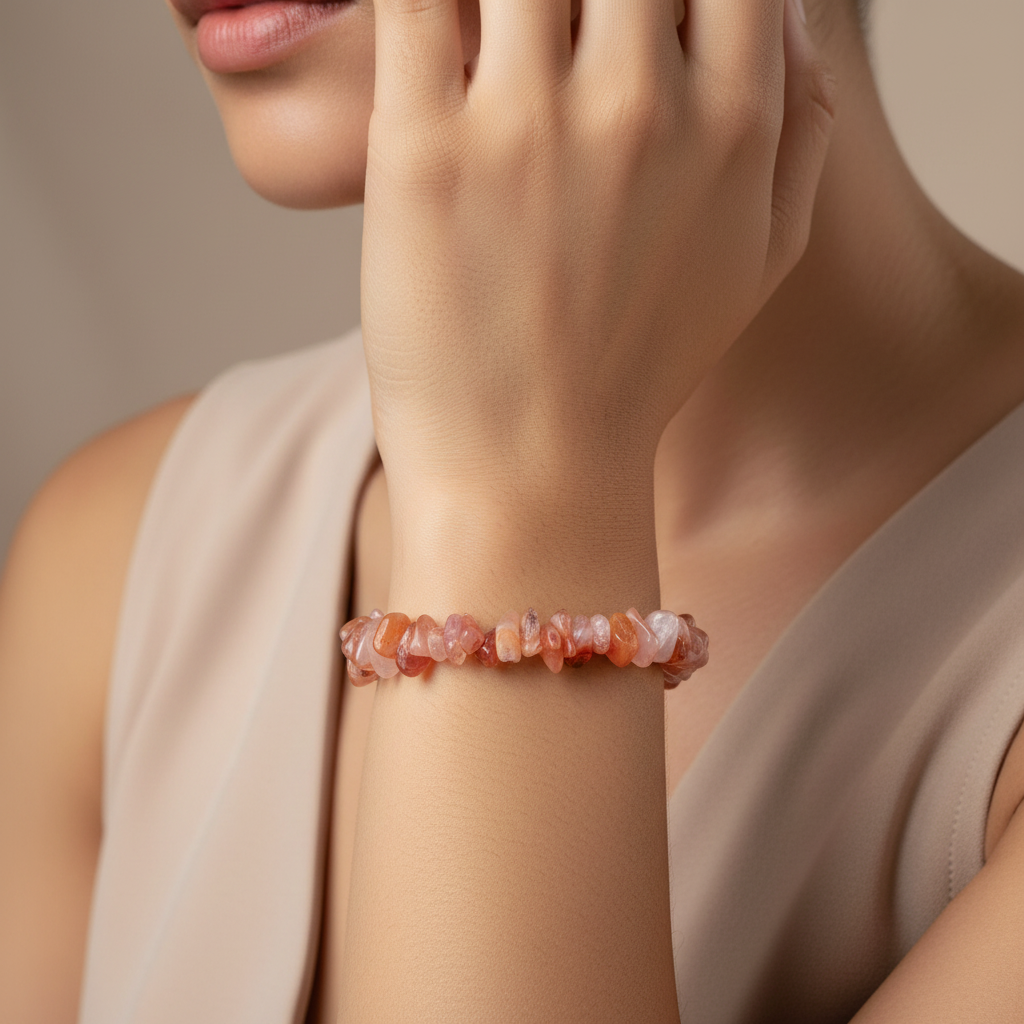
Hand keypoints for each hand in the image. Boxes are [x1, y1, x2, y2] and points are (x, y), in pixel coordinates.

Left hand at [360, 0, 834, 543]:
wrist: (532, 474)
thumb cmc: (637, 371)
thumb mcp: (761, 260)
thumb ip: (799, 128)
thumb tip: (790, 16)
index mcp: (733, 127)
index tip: (625, 24)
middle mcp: (639, 109)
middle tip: (556, 45)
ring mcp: (525, 126)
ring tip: (496, 49)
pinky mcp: (420, 153)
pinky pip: (417, 1)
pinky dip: (425, 1)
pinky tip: (433, 36)